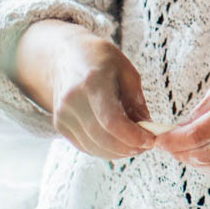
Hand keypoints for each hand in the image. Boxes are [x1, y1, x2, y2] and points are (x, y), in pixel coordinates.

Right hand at [26, 22, 155, 159]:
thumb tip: (148, 128)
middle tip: (146, 146)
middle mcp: (73, 100)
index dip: (133, 136)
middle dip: (128, 147)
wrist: (63, 56)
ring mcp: (63, 114)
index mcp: (92, 81)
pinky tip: (118, 144)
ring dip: (118, 152)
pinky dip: (104, 150)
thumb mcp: (125, 69)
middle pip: (103, 138)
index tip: (150, 140)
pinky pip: (85, 146)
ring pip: (94, 147)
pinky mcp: (59, 124)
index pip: (112, 121)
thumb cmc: (99, 59)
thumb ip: (137, 100)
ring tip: (135, 146)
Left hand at [155, 65, 209, 180]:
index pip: (197, 134)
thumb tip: (175, 133)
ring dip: (197, 163)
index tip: (159, 140)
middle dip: (181, 154)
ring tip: (187, 153)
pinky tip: (207, 159)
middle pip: (205, 155)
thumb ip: (200, 112)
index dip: (173, 141)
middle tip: (169, 148)